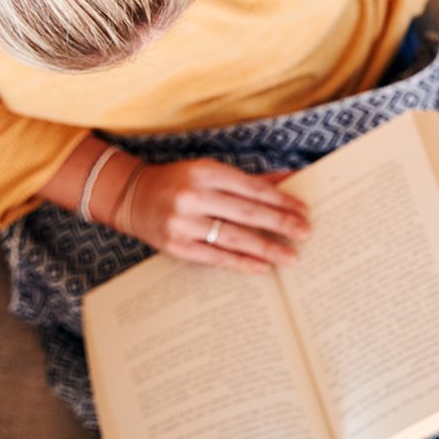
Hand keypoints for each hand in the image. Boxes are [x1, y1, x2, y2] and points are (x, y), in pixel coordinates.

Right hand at [125, 159, 310, 274]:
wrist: (133, 197)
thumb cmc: (180, 182)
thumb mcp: (210, 172)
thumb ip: (249, 179)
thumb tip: (289, 178)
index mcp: (205, 172)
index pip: (252, 188)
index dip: (281, 200)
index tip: (303, 209)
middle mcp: (194, 196)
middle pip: (247, 212)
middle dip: (280, 223)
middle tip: (305, 233)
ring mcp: (183, 222)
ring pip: (234, 237)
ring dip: (266, 247)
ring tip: (290, 255)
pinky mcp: (177, 246)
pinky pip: (216, 257)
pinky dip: (241, 263)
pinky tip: (262, 267)